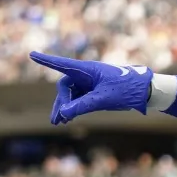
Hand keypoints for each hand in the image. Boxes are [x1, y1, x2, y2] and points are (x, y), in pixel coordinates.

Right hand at [30, 52, 153, 123]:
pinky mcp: (95, 92)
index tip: (31, 54)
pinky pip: (79, 100)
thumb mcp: (103, 99)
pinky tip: (66, 119)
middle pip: (65, 87)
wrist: (145, 93)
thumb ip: (82, 106)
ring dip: (65, 108)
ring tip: (58, 123)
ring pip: (71, 96)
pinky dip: (73, 109)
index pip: (62, 65)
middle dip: (60, 102)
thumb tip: (63, 114)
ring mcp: (90, 84)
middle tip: (58, 120)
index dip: (46, 61)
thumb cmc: (127, 90)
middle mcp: (86, 74)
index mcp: (87, 69)